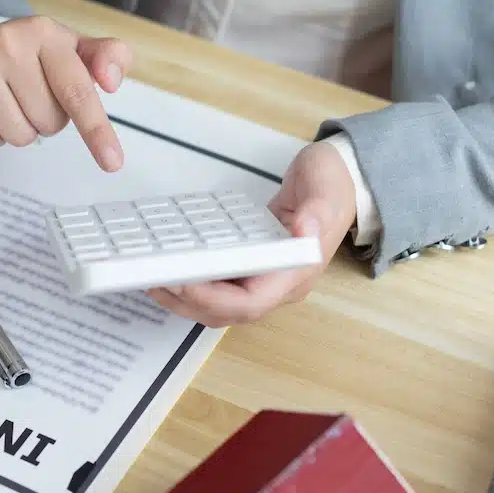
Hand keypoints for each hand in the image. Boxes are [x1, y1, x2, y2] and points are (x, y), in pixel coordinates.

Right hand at [0, 15, 131, 171]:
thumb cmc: (35, 57)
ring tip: (10, 100)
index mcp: (45, 33)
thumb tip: (112, 80)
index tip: (113, 163)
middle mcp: (8, 44)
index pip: (77, 92)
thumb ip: (109, 58)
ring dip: (21, 128)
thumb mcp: (75, 51)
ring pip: (20, 136)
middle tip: (32, 95)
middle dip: (48, 119)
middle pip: (49, 123)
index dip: (97, 131)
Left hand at [148, 142, 356, 326]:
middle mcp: (280, 284)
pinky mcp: (253, 269)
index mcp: (297, 272)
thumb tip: (303, 229)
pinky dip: (194, 283)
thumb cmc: (333, 185)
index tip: (183, 282)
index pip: (251, 303)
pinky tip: (172, 269)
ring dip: (186, 299)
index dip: (213, 299)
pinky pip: (220, 287)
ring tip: (154, 279)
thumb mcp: (326, 189)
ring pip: (221, 305)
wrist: (339, 181)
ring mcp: (266, 279)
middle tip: (154, 281)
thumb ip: (316, 211)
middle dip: (189, 303)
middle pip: (228, 312)